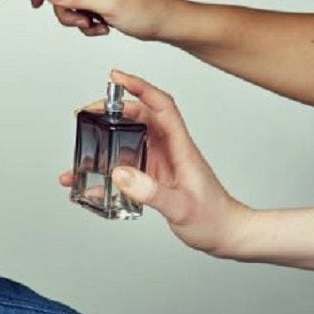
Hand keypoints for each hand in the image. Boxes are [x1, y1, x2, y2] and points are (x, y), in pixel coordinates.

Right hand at [59, 70, 252, 255]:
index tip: (116, 79)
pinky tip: (92, 179)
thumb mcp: (181, 208)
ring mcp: (162, 162)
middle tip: (88, 112)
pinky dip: (108, 166)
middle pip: (140, 117)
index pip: (161, 106)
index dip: (140, 87)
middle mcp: (170, 150)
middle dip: (113, 109)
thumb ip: (150, 192)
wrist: (227, 234)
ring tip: (86, 138)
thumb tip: (119, 173)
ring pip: (131, 137)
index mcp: (180, 148)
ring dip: (108, 133)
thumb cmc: (214, 220)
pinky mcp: (155, 176)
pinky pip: (127, 162)